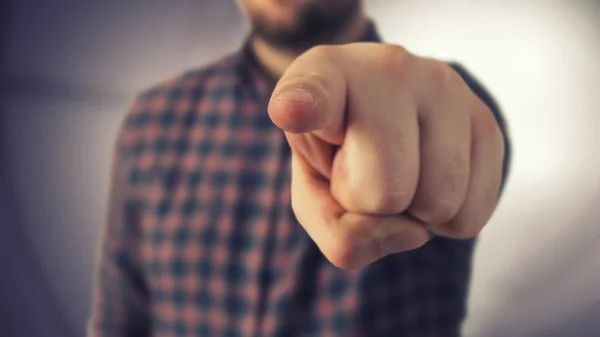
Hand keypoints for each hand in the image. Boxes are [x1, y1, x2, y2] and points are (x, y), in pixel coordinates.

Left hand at [268, 43, 504, 269]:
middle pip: (384, 191)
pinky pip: (473, 213)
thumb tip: (412, 231)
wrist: (390, 121)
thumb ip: (338, 230)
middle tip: (366, 171)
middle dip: (371, 204)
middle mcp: (387, 69)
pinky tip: (431, 179)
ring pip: (439, 202)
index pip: (312, 93)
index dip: (302, 106)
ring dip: (415, 212)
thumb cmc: (341, 157)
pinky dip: (448, 218)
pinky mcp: (485, 119)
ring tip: (401, 171)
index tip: (293, 110)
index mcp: (323, 78)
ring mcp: (444, 87)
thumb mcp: (314, 194)